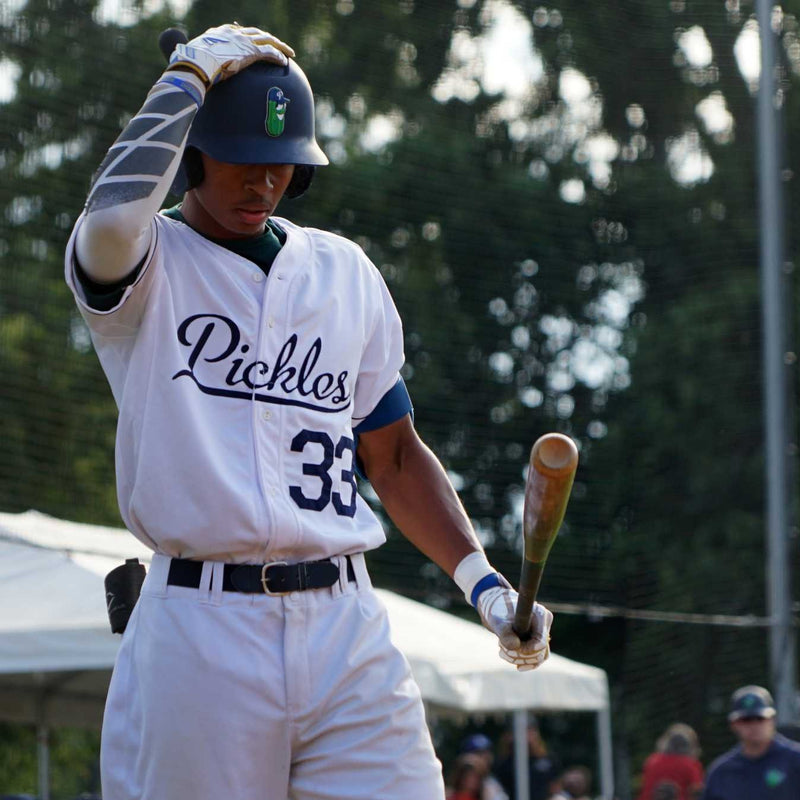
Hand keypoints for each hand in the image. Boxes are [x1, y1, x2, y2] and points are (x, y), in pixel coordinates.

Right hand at [167, 23, 294, 86]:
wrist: (194, 66)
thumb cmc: (188, 66)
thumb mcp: (188, 59)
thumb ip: (191, 59)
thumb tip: (181, 64)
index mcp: (217, 33)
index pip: (236, 30)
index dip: (246, 34)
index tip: (252, 38)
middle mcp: (232, 34)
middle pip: (255, 33)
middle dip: (267, 38)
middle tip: (277, 45)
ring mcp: (242, 42)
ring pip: (266, 40)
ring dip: (279, 46)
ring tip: (289, 53)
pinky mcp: (249, 52)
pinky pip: (269, 52)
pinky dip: (278, 56)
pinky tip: (285, 62)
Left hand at [476, 584, 552, 670]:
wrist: (497, 610)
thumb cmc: (498, 613)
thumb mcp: (498, 622)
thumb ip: (505, 634)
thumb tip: (516, 647)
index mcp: (540, 614)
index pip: (541, 640)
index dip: (528, 649)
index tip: (513, 649)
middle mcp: (545, 624)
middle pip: (540, 652)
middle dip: (520, 656)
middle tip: (502, 651)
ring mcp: (543, 634)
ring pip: (537, 658)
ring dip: (518, 659)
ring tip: (502, 651)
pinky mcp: (538, 643)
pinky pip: (535, 659)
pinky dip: (521, 661)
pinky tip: (507, 657)